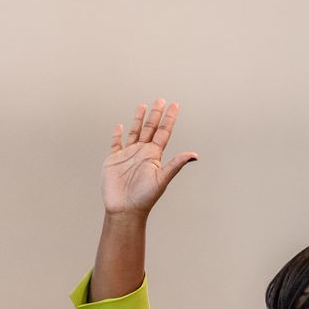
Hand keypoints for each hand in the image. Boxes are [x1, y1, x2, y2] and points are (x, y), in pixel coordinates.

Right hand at [102, 100, 196, 218]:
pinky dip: (117, 136)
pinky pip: (116, 144)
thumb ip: (176, 164)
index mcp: (154, 155)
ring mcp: (128, 155)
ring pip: (135, 133)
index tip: (174, 105)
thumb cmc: (145, 197)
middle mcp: (142, 153)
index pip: (163, 132)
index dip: (169, 119)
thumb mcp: (162, 178)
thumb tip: (194, 155)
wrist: (125, 209)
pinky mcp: (114, 160)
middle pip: (150, 129)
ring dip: (138, 120)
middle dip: (155, 114)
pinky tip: (119, 127)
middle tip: (160, 100)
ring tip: (142, 105)